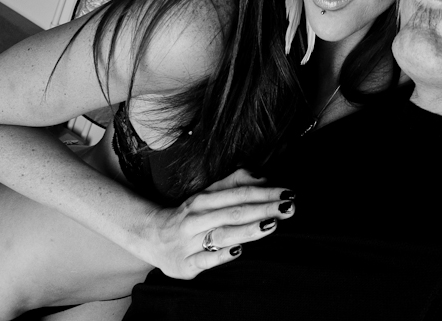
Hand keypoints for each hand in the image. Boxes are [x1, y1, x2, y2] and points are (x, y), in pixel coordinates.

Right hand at [137, 168, 294, 278]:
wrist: (151, 237)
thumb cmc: (190, 215)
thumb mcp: (208, 195)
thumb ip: (234, 184)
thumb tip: (263, 177)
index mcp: (204, 199)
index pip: (239, 193)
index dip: (265, 192)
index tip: (289, 193)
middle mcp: (196, 218)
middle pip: (235, 212)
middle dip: (264, 209)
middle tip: (290, 207)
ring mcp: (189, 242)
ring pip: (222, 234)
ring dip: (249, 229)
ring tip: (273, 224)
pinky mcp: (185, 264)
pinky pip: (205, 260)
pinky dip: (222, 255)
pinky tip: (239, 249)